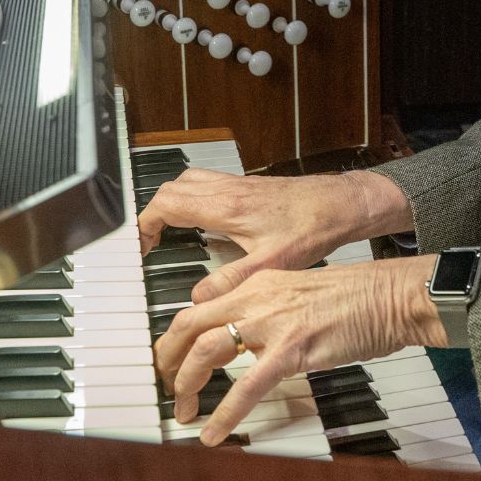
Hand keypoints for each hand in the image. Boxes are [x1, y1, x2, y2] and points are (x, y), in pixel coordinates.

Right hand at [137, 168, 408, 301]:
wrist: (339, 204)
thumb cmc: (311, 228)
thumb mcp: (270, 265)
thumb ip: (229, 281)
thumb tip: (197, 298)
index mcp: (225, 207)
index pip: (166, 205)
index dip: (145, 225)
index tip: (140, 247)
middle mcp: (226, 190)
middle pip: (170, 189)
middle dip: (153, 214)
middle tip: (149, 243)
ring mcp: (236, 185)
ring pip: (187, 181)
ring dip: (171, 203)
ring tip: (168, 231)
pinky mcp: (247, 187)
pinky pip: (206, 184)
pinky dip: (192, 198)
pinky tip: (202, 222)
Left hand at [153, 254, 447, 444]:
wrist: (391, 294)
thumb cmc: (358, 297)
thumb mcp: (300, 292)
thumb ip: (270, 308)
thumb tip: (249, 335)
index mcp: (258, 282)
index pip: (201, 305)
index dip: (178, 334)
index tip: (172, 356)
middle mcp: (257, 297)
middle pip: (190, 324)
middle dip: (168, 358)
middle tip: (165, 385)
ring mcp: (273, 322)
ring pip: (207, 350)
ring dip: (187, 384)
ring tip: (184, 410)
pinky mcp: (292, 349)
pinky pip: (246, 385)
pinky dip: (224, 412)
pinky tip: (214, 432)